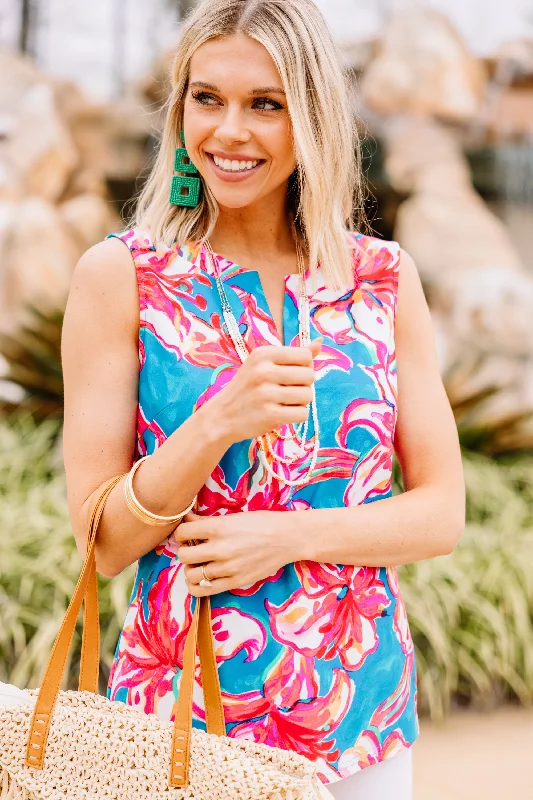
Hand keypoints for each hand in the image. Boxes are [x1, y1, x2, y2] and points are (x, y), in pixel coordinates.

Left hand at [174, 509, 298, 595]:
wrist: (288, 538)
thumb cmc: (262, 522)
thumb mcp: (234, 516)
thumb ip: (206, 521)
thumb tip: (186, 519)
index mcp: (218, 527)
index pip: (183, 533)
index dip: (182, 533)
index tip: (187, 534)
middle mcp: (220, 549)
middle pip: (184, 555)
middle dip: (185, 551)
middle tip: (193, 549)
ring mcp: (227, 568)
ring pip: (191, 574)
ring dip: (190, 569)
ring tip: (198, 564)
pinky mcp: (235, 582)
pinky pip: (204, 590)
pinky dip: (196, 585)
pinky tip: (200, 579)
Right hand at [211, 338, 321, 444]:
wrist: (222, 415)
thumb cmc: (247, 387)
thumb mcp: (264, 364)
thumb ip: (293, 354)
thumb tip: (320, 342)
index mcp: (263, 353)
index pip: (305, 356)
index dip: (304, 367)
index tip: (289, 374)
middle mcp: (264, 371)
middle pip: (310, 376)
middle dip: (303, 385)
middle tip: (286, 390)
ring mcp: (266, 394)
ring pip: (308, 395)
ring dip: (300, 402)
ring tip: (283, 402)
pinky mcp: (270, 415)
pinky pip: (303, 414)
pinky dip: (297, 416)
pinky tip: (283, 413)